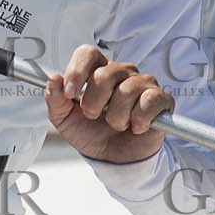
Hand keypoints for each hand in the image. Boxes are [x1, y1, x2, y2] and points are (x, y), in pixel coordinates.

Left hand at [44, 44, 171, 163]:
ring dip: (116, 117)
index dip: (77, 71)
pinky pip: (150, 100)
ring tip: (117, 124)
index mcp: (97, 72)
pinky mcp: (161, 99)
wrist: (115, 160)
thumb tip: (53, 80)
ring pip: (127, 90)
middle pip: (105, 74)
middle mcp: (121, 73)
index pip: (88, 54)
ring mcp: (142, 84)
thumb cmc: (92, 134)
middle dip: (94, 103)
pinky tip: (135, 127)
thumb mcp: (65, 120)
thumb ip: (56, 99)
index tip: (71, 93)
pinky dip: (140, 118)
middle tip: (95, 116)